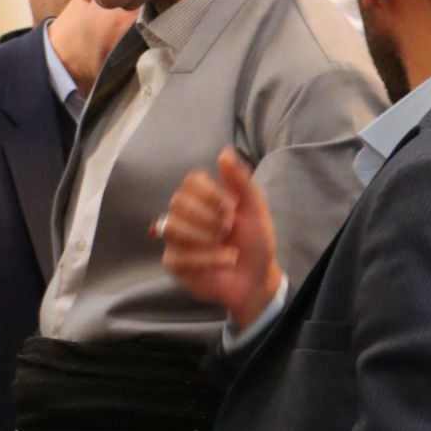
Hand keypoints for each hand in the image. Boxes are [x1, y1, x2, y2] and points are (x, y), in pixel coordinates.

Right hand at [161, 146, 281, 329]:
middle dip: (208, 216)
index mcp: (204, 198)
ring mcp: (177, 240)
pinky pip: (176, 256)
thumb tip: (225, 151)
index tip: (230, 207)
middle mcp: (186, 216)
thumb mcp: (255, 209)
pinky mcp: (174, 264)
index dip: (210, 193)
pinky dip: (206, 259)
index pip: (191, 181)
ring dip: (205, 237)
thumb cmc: (255, 242)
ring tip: (226, 245)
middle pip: (177, 201)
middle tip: (229, 228)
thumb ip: (240, 181)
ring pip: (172, 227)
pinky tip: (225, 260)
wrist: (258, 278)